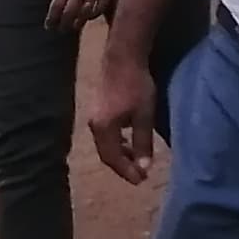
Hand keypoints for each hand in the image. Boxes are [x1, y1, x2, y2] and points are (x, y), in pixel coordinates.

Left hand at [48, 0, 125, 31]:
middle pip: (69, 14)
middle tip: (61, 30)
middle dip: (63, 24)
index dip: (52, 19)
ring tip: (75, 26)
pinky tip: (90, 17)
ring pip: (84, 15)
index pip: (57, 6)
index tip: (49, 26)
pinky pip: (99, 10)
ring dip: (78, 23)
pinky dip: (93, 15)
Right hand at [83, 35, 158, 181]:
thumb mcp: (144, 116)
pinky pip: (107, 135)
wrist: (123, 58)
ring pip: (106, 144)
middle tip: (140, 176)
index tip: (141, 181)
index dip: (126, 172)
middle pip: (107, 154)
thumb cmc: (136, 86)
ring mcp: (95, 118)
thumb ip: (142, 143)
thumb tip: (143, 167)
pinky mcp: (99, 111)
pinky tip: (129, 142)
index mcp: (103, 129)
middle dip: (123, 166)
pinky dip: (118, 143)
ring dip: (121, 155)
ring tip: (137, 162)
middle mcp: (94, 126)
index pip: (113, 158)